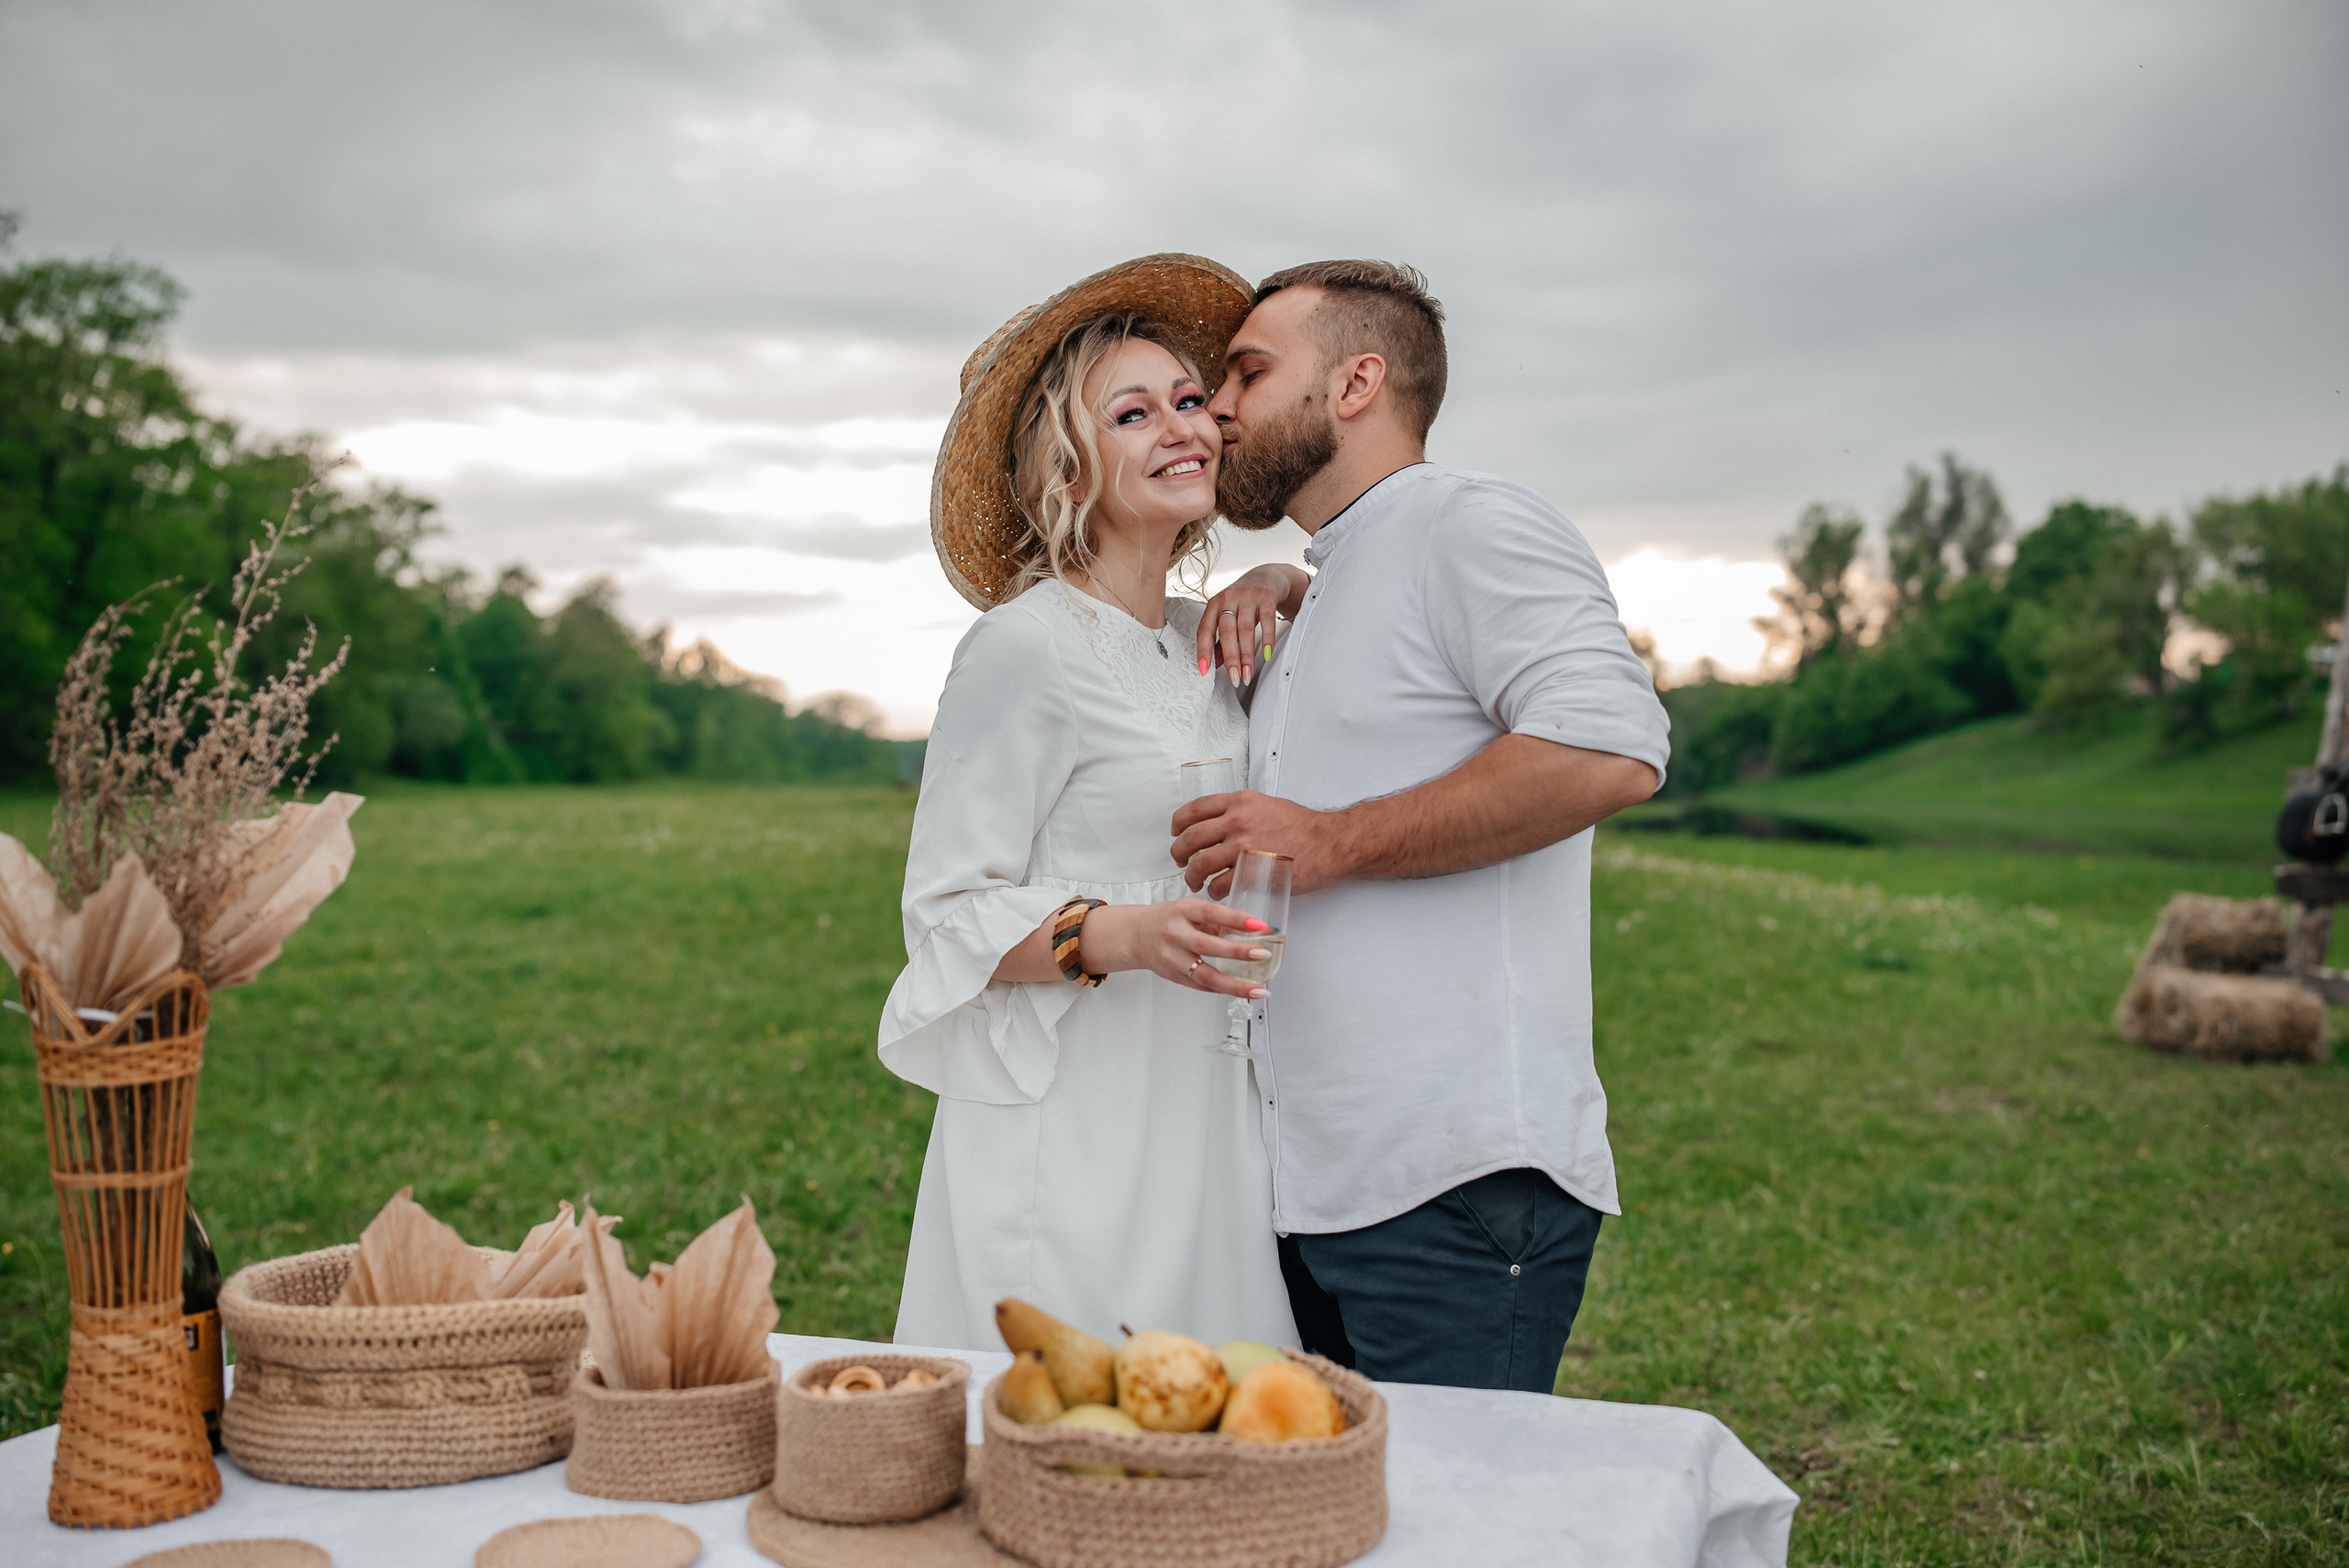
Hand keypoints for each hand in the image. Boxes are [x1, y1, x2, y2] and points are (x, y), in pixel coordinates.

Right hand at [1082, 898, 1271, 999]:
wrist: (1135, 935)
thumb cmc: (1167, 920)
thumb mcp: (1190, 909)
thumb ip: (1217, 920)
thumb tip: (1254, 931)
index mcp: (1183, 911)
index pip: (1212, 913)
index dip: (1237, 919)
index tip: (1260, 925)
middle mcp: (1175, 934)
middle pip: (1208, 946)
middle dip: (1239, 952)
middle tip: (1263, 954)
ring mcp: (1173, 958)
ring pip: (1205, 975)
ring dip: (1235, 984)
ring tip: (1258, 988)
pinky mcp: (1174, 976)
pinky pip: (1201, 986)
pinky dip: (1223, 989)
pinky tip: (1241, 990)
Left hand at [1170, 790, 1350, 895]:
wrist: (1330, 843)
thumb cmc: (1304, 826)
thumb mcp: (1268, 805)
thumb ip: (1243, 810)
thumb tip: (1222, 821)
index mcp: (1239, 802)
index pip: (1194, 809)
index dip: (1178, 823)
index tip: (1176, 832)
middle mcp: (1237, 821)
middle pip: (1190, 838)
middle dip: (1178, 854)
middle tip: (1180, 862)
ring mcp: (1243, 847)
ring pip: (1199, 864)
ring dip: (1192, 876)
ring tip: (1195, 882)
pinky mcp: (1251, 872)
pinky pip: (1219, 884)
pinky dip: (1212, 891)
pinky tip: (1216, 892)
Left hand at [1197, 565, 1308, 685]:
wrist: (1268, 575)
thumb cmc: (1245, 598)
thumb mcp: (1230, 615)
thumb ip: (1222, 639)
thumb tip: (1215, 663)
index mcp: (1215, 604)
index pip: (1205, 629)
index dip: (1203, 651)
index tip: (1204, 670)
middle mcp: (1229, 598)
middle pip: (1227, 631)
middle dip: (1231, 658)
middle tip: (1234, 677)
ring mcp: (1248, 596)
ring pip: (1246, 629)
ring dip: (1247, 655)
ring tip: (1248, 673)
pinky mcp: (1267, 596)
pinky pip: (1267, 621)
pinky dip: (1267, 640)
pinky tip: (1266, 654)